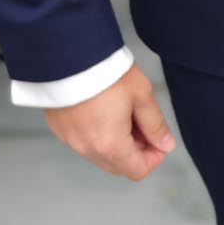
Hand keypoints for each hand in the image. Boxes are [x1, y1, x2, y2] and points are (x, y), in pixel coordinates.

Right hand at [43, 64, 175, 180]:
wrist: (67, 54)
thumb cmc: (104, 72)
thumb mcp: (141, 95)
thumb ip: (155, 124)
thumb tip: (165, 143)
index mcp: (109, 145)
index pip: (137, 170)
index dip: (153, 158)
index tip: (158, 139)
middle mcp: (86, 148)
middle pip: (117, 166)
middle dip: (135, 151)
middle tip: (141, 123)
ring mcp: (69, 139)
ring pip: (99, 154)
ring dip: (115, 143)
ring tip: (121, 112)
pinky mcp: (58, 127)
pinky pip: (81, 141)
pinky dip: (95, 134)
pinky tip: (101, 110)